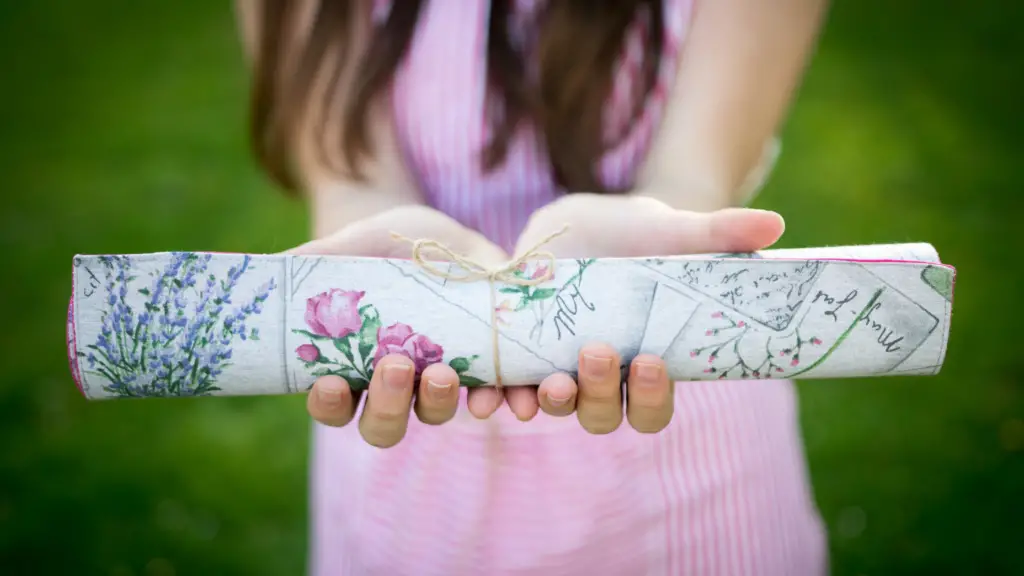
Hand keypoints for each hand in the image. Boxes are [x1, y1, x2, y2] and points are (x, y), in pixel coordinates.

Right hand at [292, 205, 511, 446]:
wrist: (449, 233)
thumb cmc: (388, 245)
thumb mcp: (353, 245)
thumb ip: (313, 262)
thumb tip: (257, 270)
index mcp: (353, 363)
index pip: (333, 404)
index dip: (327, 403)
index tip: (327, 381)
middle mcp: (396, 382)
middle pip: (384, 423)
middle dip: (388, 405)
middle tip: (393, 367)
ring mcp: (441, 377)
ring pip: (436, 414)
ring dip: (439, 403)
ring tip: (443, 373)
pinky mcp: (487, 365)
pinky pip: (494, 396)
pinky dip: (502, 401)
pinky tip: (509, 400)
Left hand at [474, 194, 785, 433]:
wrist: (581, 224)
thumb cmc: (638, 236)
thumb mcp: (672, 231)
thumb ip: (717, 233)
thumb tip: (776, 226)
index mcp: (644, 360)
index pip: (652, 404)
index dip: (650, 396)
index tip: (650, 360)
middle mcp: (600, 374)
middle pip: (601, 414)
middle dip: (598, 394)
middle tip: (597, 352)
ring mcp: (556, 364)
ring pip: (554, 405)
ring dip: (550, 402)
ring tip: (547, 384)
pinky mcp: (517, 349)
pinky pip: (506, 385)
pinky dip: (497, 394)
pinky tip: (487, 394)